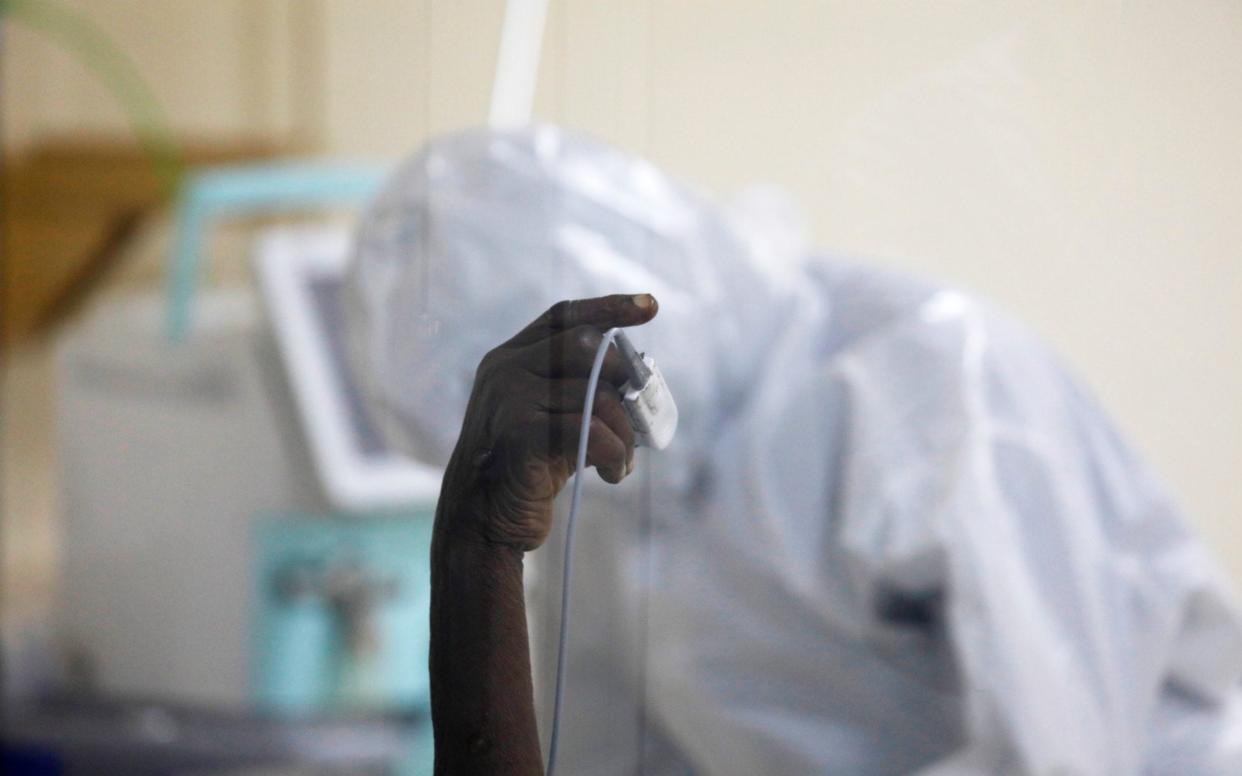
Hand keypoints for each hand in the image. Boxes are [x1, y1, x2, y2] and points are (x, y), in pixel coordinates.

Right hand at [441, 293, 657, 550]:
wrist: (482, 522)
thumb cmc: (524, 470)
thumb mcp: (549, 418)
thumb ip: (577, 389)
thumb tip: (637, 377)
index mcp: (510, 358)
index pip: (565, 315)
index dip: (609, 307)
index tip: (650, 306)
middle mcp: (505, 369)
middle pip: (587, 346)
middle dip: (624, 380)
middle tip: (639, 417)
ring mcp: (509, 397)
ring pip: (597, 395)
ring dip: (625, 434)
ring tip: (623, 461)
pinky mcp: (519, 432)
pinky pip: (591, 431)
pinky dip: (615, 455)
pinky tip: (613, 475)